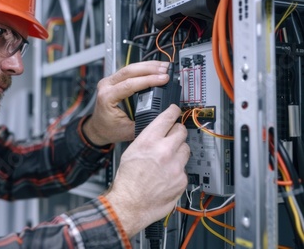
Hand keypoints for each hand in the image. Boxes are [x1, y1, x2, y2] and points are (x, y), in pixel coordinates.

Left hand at [83, 61, 170, 145]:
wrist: (98, 129)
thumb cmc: (109, 130)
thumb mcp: (128, 131)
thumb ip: (144, 122)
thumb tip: (162, 114)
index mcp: (106, 98)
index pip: (129, 84)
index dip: (149, 80)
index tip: (163, 79)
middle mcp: (105, 86)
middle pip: (129, 71)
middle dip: (150, 69)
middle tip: (166, 70)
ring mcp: (108, 81)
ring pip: (129, 67)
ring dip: (148, 66)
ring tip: (164, 67)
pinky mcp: (113, 80)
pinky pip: (128, 70)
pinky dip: (143, 68)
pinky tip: (154, 68)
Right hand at [104, 105, 189, 236]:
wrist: (130, 204)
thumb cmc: (127, 181)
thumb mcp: (131, 152)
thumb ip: (147, 140)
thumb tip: (157, 133)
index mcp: (148, 141)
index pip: (167, 118)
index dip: (173, 112)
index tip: (175, 110)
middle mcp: (164, 150)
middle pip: (181, 131)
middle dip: (177, 132)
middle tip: (173, 136)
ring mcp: (176, 165)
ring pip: (186, 149)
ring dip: (179, 152)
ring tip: (167, 160)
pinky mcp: (182, 179)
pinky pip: (184, 169)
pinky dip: (178, 171)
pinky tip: (167, 176)